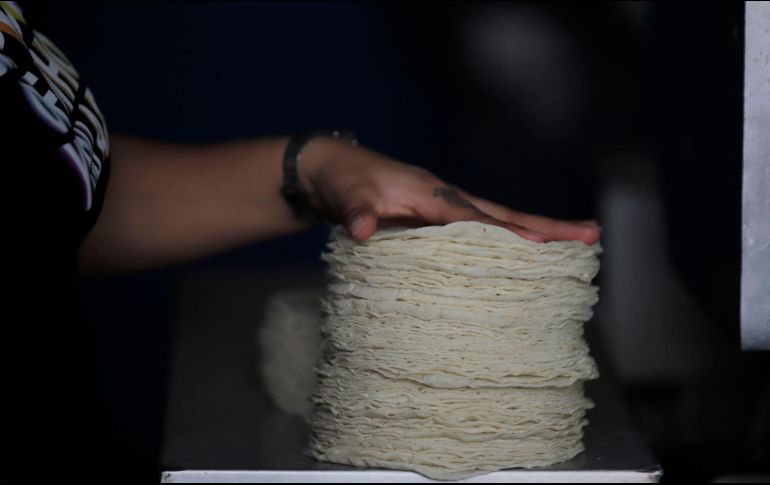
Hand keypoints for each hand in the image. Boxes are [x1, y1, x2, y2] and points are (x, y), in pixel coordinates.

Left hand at [300, 137, 600, 243]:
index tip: (537, 245)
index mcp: (431, 193)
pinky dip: (510, 243)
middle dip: (546, 227)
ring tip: (579, 244)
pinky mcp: (439, 223)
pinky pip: (483, 234)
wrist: (332, 171)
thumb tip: (360, 230)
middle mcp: (447, 199)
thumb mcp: (346, 195)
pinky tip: (528, 259)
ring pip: (500, 222)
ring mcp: (446, 210)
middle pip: (504, 214)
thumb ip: (356, 211)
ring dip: (538, 233)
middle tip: (591, 235)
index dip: (504, 233)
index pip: (474, 218)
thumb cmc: (343, 180)